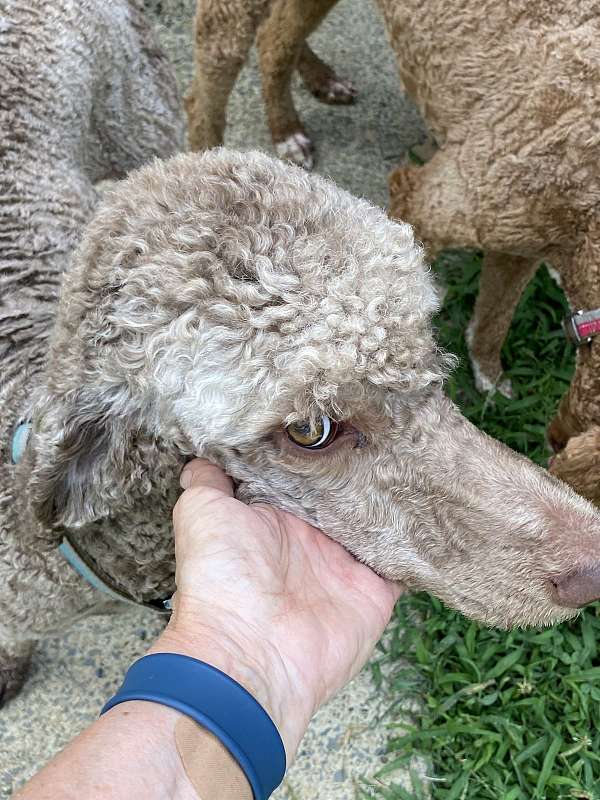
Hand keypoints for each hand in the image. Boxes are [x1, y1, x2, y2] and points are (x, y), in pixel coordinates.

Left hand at [150, 458, 401, 759]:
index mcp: (276, 519)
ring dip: (392, 501)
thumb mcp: (202, 513)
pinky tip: (430, 507)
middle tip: (386, 428)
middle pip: (345, 497)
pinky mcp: (374, 591)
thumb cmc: (220, 578)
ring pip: (377, 524)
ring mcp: (345, 566)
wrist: (249, 654)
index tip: (336, 415)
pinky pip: (404, 562)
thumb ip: (208, 480)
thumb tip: (204, 453)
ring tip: (416, 457)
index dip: (318, 450)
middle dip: (361, 469)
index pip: (303, 477)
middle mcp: (312, 540)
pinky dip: (417, 542)